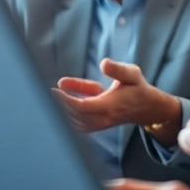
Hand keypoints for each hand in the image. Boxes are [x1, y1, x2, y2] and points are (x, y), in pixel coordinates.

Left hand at [53, 58, 181, 142]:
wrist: (146, 108)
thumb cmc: (137, 88)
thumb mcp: (131, 73)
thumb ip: (117, 69)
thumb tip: (103, 63)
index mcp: (111, 106)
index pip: (82, 107)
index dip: (65, 100)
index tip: (53, 90)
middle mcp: (103, 119)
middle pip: (73, 116)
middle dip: (58, 105)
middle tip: (44, 92)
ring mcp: (98, 126)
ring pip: (72, 123)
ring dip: (59, 112)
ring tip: (46, 97)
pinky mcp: (93, 127)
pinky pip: (74, 124)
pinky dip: (64, 116)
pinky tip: (56, 104)